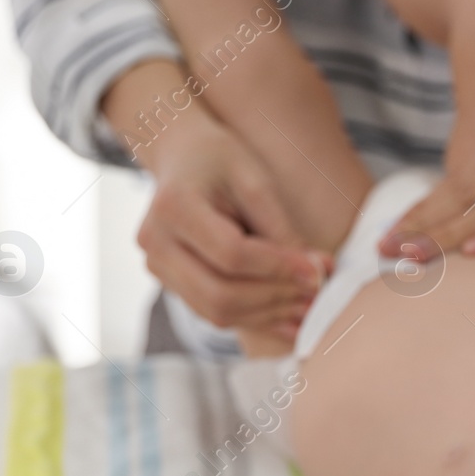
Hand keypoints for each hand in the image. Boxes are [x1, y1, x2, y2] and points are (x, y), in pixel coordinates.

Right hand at [137, 113, 332, 343]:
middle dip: (276, 298)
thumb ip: (281, 229)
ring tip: (310, 308)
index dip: (279, 268)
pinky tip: (290, 317)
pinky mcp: (172, 283)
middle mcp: (155, 242)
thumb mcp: (255, 180)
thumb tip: (316, 275)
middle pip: (220, 293)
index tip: (319, 271)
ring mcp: (158, 267)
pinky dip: (256, 319)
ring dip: (270, 315)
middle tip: (318, 294)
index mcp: (173, 206)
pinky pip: (215, 313)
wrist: (182, 156)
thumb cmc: (221, 160)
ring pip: (217, 311)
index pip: (231, 254)